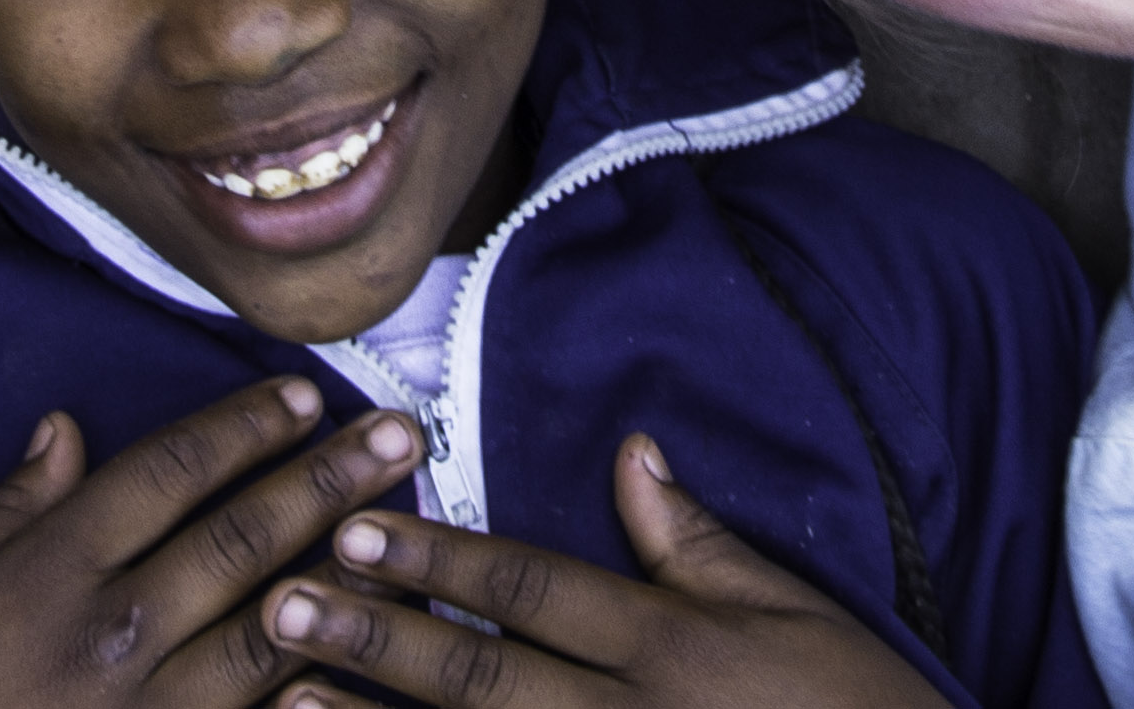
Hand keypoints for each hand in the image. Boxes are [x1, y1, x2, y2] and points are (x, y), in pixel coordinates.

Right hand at [0, 380, 425, 708]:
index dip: (242, 428)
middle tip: (404, 434)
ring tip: (410, 534)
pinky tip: (360, 677)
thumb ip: (11, 509)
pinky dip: (306, 704)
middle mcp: (106, 639)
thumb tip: (67, 428)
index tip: (304, 394)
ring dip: (345, 581)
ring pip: (267, 638)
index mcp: (50, 572)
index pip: (168, 475)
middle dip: (328, 482)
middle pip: (239, 544)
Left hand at [263, 432, 940, 708]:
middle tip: (279, 605)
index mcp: (670, 645)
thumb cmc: (854, 708)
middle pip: (482, 675)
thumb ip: (694, 540)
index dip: (440, 556)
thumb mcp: (788, 610)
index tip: (355, 526)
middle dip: (376, 639)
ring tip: (284, 702)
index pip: (534, 590)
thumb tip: (628, 451)